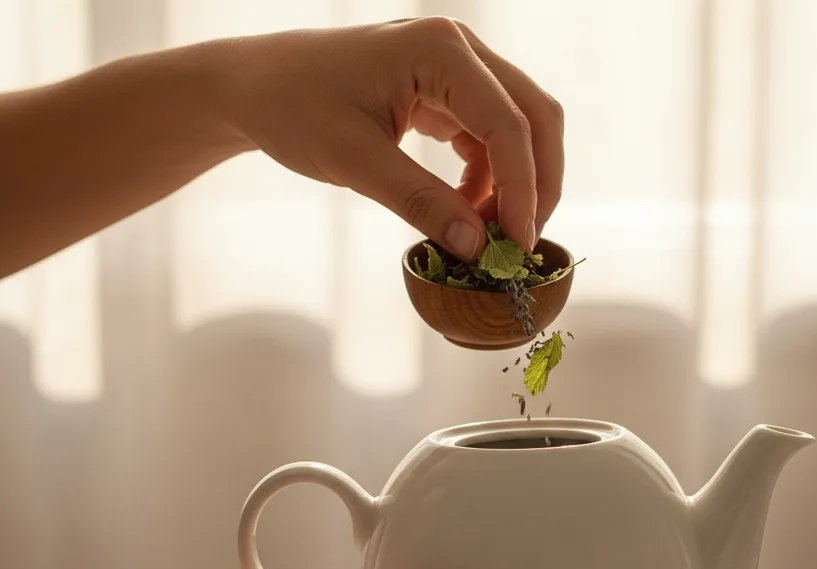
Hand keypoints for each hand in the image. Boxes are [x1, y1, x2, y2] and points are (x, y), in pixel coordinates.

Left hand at [209, 18, 563, 256]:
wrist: (256, 87)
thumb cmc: (294, 110)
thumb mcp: (354, 162)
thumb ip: (420, 203)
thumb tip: (477, 248)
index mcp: (439, 50)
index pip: (508, 124)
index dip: (523, 190)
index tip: (516, 247)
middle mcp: (459, 49)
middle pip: (535, 117)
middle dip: (537, 184)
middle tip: (520, 244)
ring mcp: (456, 68)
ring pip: (519, 127)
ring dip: (516, 183)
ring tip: (489, 235)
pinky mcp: (446, 91)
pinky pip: (490, 136)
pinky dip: (491, 178)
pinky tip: (467, 210)